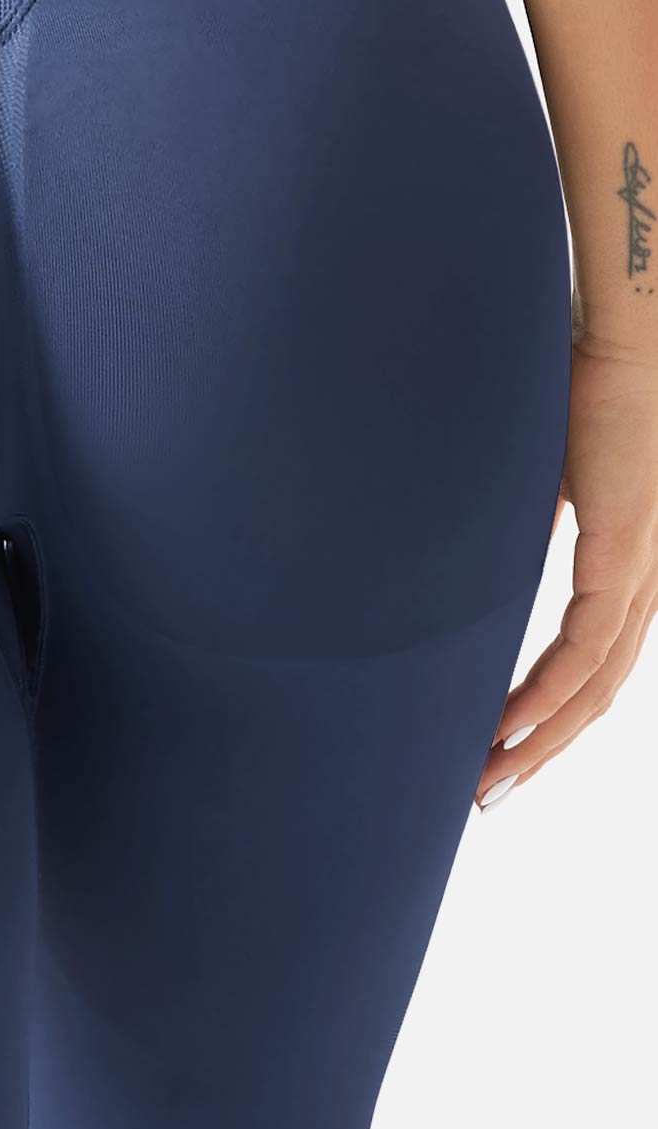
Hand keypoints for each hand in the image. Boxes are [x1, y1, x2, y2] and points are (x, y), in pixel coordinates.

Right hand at [477, 339, 657, 809]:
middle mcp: (648, 579)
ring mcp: (642, 569)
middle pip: (598, 693)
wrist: (629, 335)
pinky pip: (585, 645)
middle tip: (487, 793)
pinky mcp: (625, 551)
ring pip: (596, 684)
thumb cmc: (585, 387)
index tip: (498, 746)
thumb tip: (488, 549)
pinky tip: (512, 724)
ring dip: (540, 739)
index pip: (594, 663)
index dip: (549, 713)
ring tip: (489, 777)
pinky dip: (547, 692)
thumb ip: (535, 522)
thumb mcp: (547, 475)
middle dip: (541, 750)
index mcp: (632, 563)